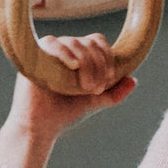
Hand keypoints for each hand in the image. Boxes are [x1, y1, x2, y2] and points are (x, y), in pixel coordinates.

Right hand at [6, 32, 136, 139]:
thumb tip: (133, 80)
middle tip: (96, 88)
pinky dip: (66, 52)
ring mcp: (49, 52)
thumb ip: (113, 92)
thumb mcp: (94, 101)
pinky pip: (52, 43)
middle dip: (100, 65)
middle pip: (89, 42)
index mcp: (77, 56)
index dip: (108, 57)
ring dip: (88, 65)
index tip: (108, 80)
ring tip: (87, 87)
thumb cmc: (65, 113)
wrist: (41, 126)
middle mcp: (63, 50)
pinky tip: (74, 65)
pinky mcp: (34, 56)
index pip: (97, 41)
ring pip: (75, 43)